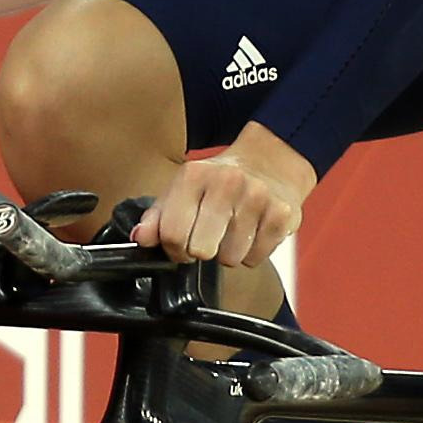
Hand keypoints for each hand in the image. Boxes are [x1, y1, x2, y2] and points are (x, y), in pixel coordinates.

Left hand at [145, 124, 312, 267]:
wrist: (269, 164)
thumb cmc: (219, 183)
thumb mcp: (182, 190)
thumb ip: (156, 217)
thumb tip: (140, 237)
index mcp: (194, 175)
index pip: (172, 234)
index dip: (173, 249)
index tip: (181, 245)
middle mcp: (227, 182)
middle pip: (201, 250)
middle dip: (200, 252)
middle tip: (208, 238)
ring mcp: (258, 197)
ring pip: (230, 258)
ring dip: (228, 253)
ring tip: (232, 231)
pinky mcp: (282, 215)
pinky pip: (256, 258)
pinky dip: (252, 253)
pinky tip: (252, 232)